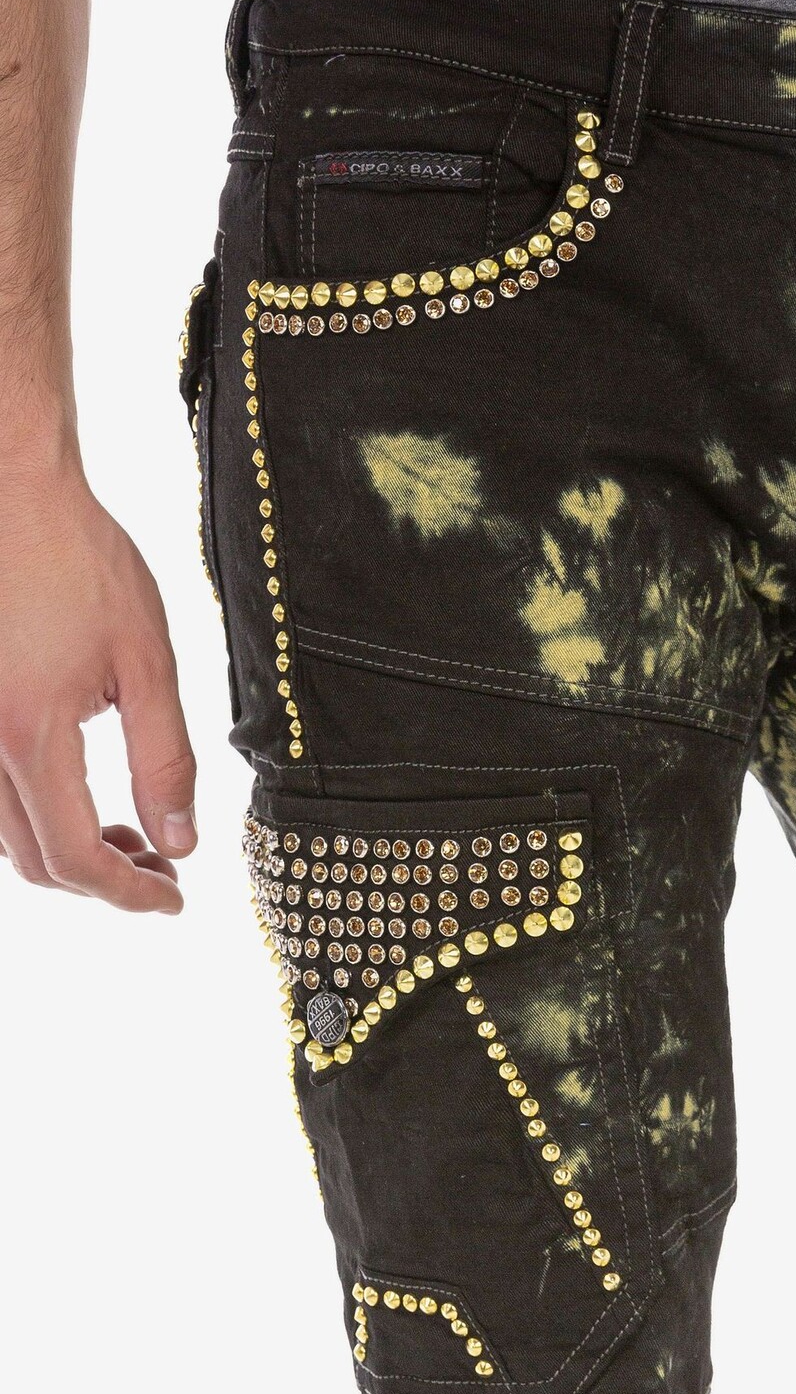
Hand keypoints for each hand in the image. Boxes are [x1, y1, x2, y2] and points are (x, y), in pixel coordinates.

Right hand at [0, 453, 196, 912]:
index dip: (129, 893)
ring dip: (69, 850)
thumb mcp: (145, 661)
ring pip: (7, 836)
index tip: (173, 899)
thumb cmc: (81, 563)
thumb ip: (164, 758)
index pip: (75, 858)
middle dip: (104, 878)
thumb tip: (180, 839)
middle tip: (162, 862)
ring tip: (130, 829)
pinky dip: (37, 815)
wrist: (11, 494)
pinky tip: (80, 790)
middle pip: (35, 861)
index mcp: (30, 736)